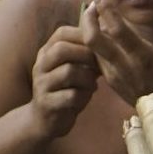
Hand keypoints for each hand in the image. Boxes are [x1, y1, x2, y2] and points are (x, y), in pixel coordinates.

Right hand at [30, 24, 99, 140]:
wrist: (46, 119)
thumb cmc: (68, 89)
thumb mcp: (76, 68)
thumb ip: (87, 54)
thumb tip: (111, 36)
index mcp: (47, 52)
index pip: (62, 33)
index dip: (84, 35)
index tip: (102, 44)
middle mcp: (41, 65)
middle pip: (62, 50)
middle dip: (87, 55)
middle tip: (99, 66)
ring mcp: (41, 84)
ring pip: (69, 72)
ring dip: (88, 78)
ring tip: (93, 83)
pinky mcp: (47, 104)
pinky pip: (71, 95)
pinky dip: (84, 95)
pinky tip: (86, 96)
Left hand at [79, 0, 152, 106]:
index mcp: (143, 58)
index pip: (117, 30)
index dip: (105, 10)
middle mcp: (124, 67)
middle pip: (93, 39)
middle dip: (87, 19)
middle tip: (91, 6)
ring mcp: (113, 76)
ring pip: (91, 48)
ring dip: (89, 30)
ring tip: (94, 16)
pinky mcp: (109, 81)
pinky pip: (95, 58)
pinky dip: (94, 44)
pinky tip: (100, 34)